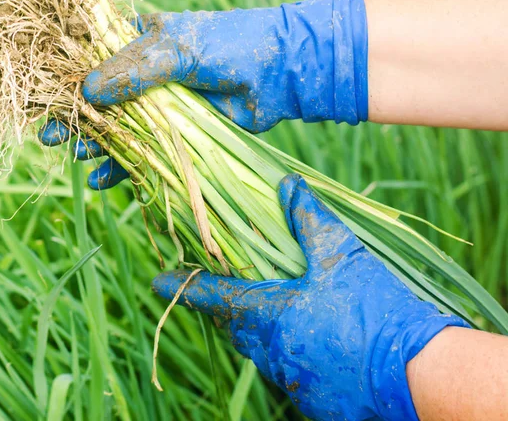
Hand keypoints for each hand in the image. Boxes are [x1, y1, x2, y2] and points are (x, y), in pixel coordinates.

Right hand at [40, 0, 367, 187]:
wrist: (278, 71)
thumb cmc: (229, 45)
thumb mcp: (179, 50)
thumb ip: (135, 70)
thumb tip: (88, 92)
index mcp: (140, 41)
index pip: (93, 60)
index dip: (68, 81)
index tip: (45, 102)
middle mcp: (144, 73)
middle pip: (99, 99)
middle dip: (76, 119)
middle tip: (51, 139)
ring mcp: (160, 105)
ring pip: (118, 128)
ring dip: (96, 145)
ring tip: (78, 158)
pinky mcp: (177, 132)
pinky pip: (143, 152)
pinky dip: (124, 167)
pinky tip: (104, 181)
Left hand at [152, 174, 468, 420]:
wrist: (424, 376)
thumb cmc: (376, 311)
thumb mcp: (341, 255)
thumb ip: (308, 218)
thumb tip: (286, 183)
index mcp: (270, 317)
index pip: (215, 297)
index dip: (185, 286)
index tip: (157, 280)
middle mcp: (274, 354)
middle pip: (237, 326)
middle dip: (228, 306)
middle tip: (225, 287)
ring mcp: (295, 381)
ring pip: (264, 350)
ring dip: (264, 327)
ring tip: (276, 307)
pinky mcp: (318, 400)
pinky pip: (291, 369)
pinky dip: (293, 348)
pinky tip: (316, 335)